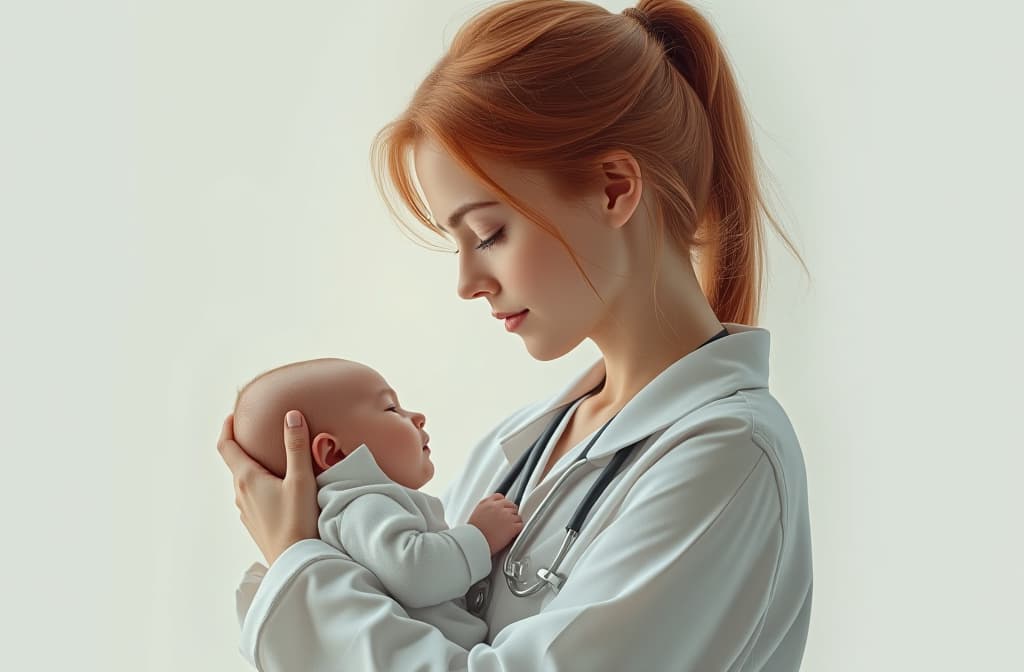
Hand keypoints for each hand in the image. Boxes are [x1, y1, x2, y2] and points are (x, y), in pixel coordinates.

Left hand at [217, 410, 319, 564]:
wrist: (295, 563)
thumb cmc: (298, 521)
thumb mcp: (301, 479)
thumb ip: (296, 446)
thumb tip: (291, 415)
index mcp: (247, 479)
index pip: (226, 447)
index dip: (227, 428)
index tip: (233, 415)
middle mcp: (240, 494)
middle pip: (236, 463)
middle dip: (245, 446)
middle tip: (260, 432)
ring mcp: (246, 511)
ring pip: (245, 481)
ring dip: (254, 467)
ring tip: (272, 459)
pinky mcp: (255, 524)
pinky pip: (252, 497)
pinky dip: (260, 485)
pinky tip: (278, 489)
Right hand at [468, 493, 523, 554]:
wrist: (475, 543)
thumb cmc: (473, 534)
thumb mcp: (475, 514)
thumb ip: (485, 508)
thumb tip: (491, 509)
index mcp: (487, 503)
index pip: (500, 497)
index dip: (503, 504)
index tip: (504, 508)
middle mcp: (498, 507)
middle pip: (511, 505)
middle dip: (510, 512)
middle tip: (507, 521)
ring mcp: (506, 516)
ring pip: (517, 515)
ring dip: (514, 521)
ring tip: (507, 528)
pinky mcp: (512, 526)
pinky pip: (520, 525)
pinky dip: (518, 529)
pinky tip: (512, 533)